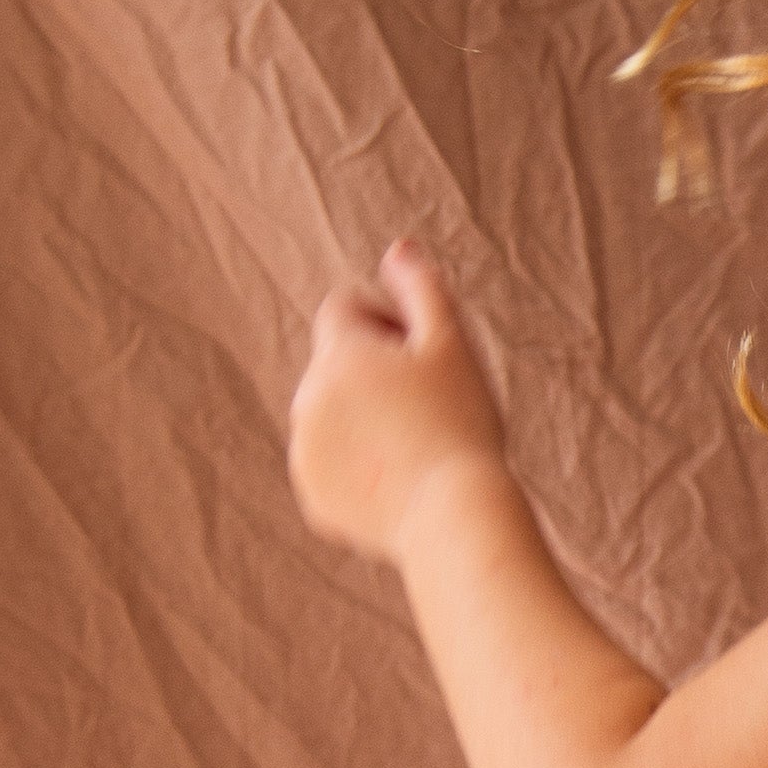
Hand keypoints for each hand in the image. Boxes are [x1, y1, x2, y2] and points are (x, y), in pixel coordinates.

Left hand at [288, 240, 511, 560]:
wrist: (455, 518)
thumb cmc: (462, 424)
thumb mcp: (453, 346)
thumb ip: (422, 289)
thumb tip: (399, 250)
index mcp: (337, 354)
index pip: (344, 307)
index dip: (387, 321)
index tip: (422, 354)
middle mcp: (307, 397)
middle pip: (337, 364)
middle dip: (375, 373)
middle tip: (430, 407)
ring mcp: (305, 451)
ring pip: (333, 416)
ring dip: (365, 419)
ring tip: (417, 447)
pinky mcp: (313, 496)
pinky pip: (333, 467)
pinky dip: (360, 469)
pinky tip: (402, 481)